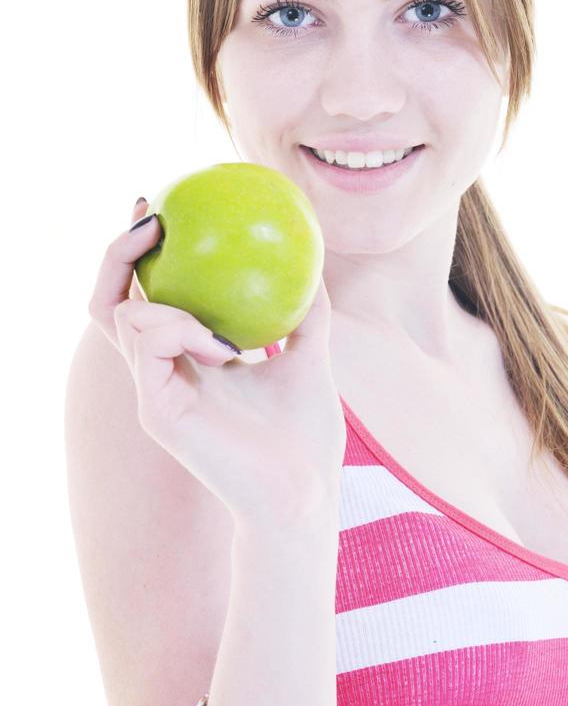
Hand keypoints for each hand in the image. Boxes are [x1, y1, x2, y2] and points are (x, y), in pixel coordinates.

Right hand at [87, 198, 345, 524]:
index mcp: (190, 361)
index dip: (142, 255)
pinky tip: (226, 349)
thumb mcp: (311, 359)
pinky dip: (182, 329)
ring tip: (226, 335)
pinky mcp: (156, 409)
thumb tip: (317, 266)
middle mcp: (162, 373)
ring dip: (171, 303)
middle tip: (152, 216)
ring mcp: (154, 391)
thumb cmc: (305, 437)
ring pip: (123, 315)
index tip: (162, 211)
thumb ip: (307, 316)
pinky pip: (148, 343)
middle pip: (111, 301)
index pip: (150, 299)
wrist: (304, 494)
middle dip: (119, 252)